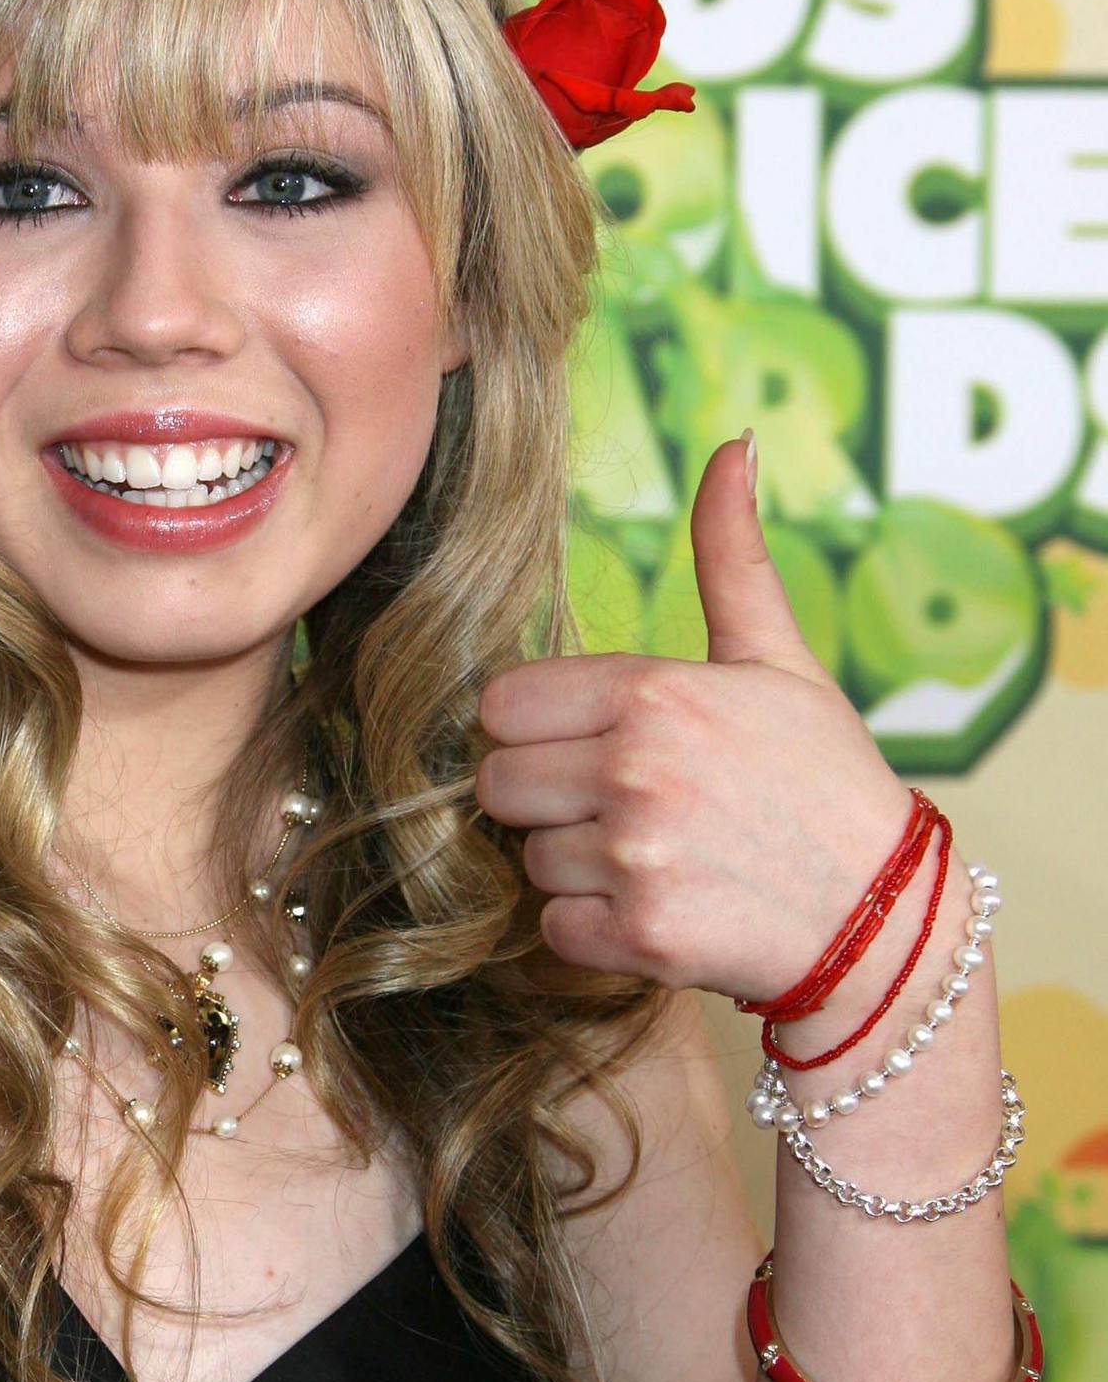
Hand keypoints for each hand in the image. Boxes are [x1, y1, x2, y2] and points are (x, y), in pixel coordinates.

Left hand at [472, 436, 918, 1003]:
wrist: (885, 914)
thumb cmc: (826, 779)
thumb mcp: (779, 658)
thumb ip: (730, 557)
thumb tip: (731, 446)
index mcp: (655, 692)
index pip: (501, 705)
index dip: (537, 729)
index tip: (588, 744)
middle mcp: (634, 769)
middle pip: (498, 783)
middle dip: (546, 797)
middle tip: (621, 805)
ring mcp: (634, 856)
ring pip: (528, 859)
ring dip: (575, 866)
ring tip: (656, 856)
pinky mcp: (638, 935)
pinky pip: (554, 929)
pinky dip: (594, 930)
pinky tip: (658, 907)